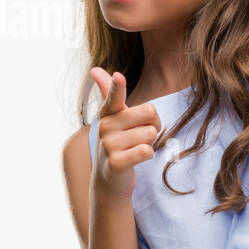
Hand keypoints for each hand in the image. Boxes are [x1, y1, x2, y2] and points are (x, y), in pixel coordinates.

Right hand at [89, 67, 162, 199]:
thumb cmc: (118, 142)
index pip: (113, 96)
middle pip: (150, 111)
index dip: (117, 86)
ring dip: (150, 142)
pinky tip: (136, 159)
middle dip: (154, 123)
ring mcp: (109, 145)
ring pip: (151, 133)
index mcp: (107, 113)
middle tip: (141, 134)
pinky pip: (147, 150)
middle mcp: (105, 126)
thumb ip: (109, 93)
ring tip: (134, 148)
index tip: (119, 76)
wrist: (109, 179)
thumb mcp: (113, 117)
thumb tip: (94, 69)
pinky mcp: (117, 162)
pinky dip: (148, 155)